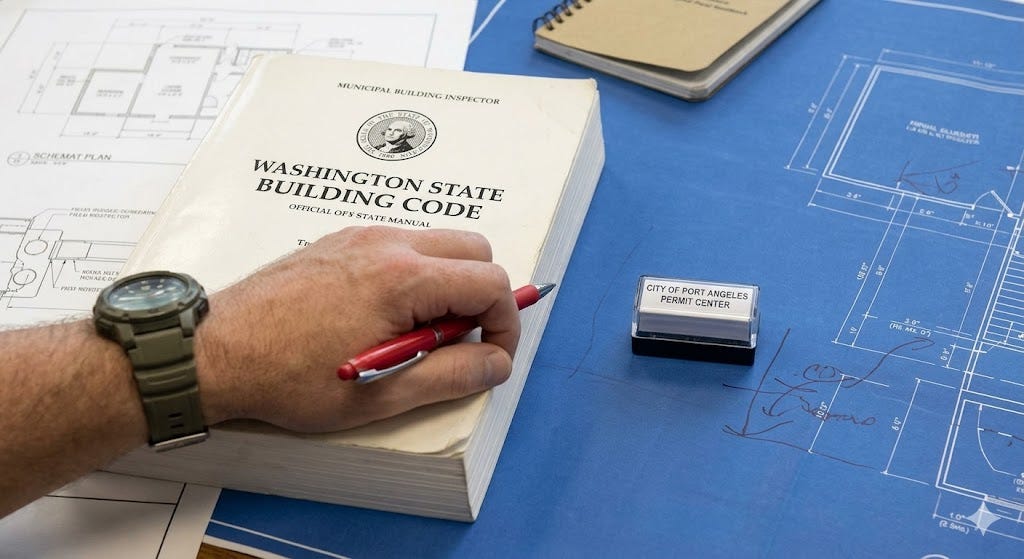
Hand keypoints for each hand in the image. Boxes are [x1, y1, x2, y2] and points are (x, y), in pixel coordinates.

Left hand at [194, 226, 518, 431]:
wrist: (216, 352)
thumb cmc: (289, 378)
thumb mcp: (380, 395)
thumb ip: (451, 377)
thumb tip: (497, 364)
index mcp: (403, 278)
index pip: (491, 282)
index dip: (506, 324)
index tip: (492, 357)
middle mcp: (386, 244)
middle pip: (474, 250)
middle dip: (481, 297)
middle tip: (456, 344)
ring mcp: (361, 237)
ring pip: (438, 244)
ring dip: (447, 286)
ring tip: (414, 336)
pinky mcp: (341, 241)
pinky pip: (402, 246)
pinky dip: (414, 276)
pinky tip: (383, 318)